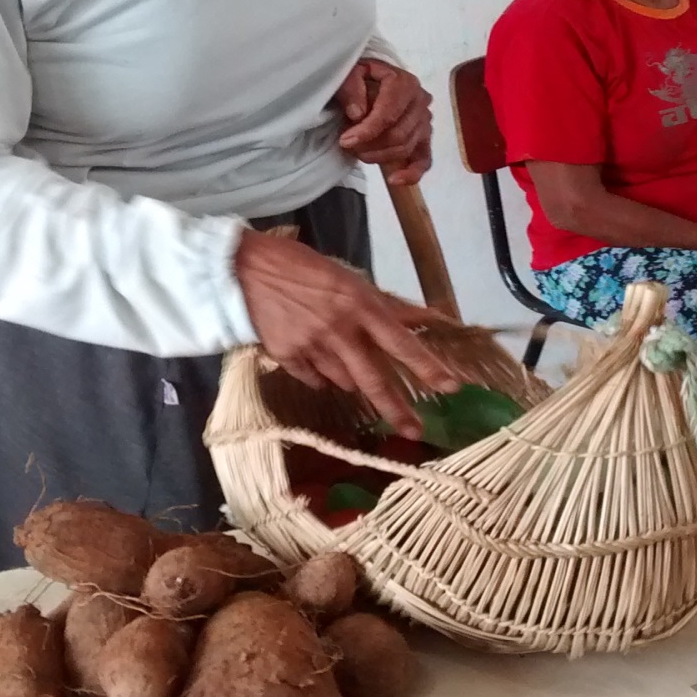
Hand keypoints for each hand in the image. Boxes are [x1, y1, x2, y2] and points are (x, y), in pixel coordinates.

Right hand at [234, 229, 458, 436]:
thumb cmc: (302, 265)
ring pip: (344, 381)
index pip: (401, 343)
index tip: (451, 387)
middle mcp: (339, 331)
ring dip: (355, 384)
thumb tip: (426, 318)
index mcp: (359, 306)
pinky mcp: (286, 358)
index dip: (427, 366)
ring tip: (357, 378)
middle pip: (373, 378)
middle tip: (414, 431)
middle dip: (396, 408)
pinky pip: (314, 379)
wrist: (244, 269)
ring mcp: (310, 347)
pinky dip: (323, 379)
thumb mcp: (349, 278)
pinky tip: (323, 371)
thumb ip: (386, 304)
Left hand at [336, 58, 431, 185]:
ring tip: (357, 152)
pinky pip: (424, 160)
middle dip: (369, 145)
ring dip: (378, 157)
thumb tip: (357, 114)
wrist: (374, 79)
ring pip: (405, 149)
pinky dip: (411, 173)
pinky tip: (394, 180)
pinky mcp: (424, 137)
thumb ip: (351, 88)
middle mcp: (421, 101)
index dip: (366, 131)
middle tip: (347, 146)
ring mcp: (425, 121)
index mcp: (405, 83)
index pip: (389, 114)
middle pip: (398, 135)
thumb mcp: (350, 72)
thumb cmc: (361, 76)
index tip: (345, 141)